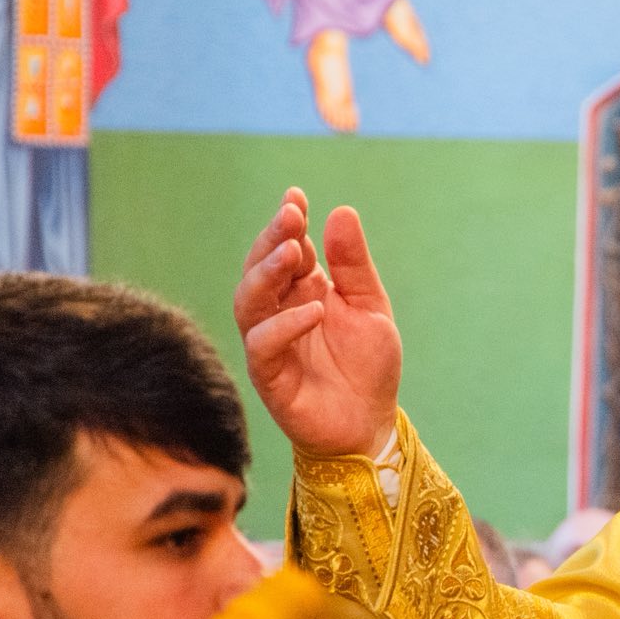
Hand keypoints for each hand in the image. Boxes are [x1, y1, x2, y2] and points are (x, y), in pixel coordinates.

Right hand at [233, 188, 401, 458]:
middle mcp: (280, 313)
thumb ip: (353, 264)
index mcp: (303, 292)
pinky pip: (263, 347)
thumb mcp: (370, 306)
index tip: (295, 196)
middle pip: (260, 269)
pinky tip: (314, 310)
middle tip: (290, 216)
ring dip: (268, 275)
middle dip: (273, 240)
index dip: (287, 223)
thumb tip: (340, 211)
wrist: (371, 422)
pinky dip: (285, 326)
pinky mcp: (270, 377)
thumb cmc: (368, 365)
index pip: (286, 250)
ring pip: (248, 303)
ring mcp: (271, 344)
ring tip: (295, 254)